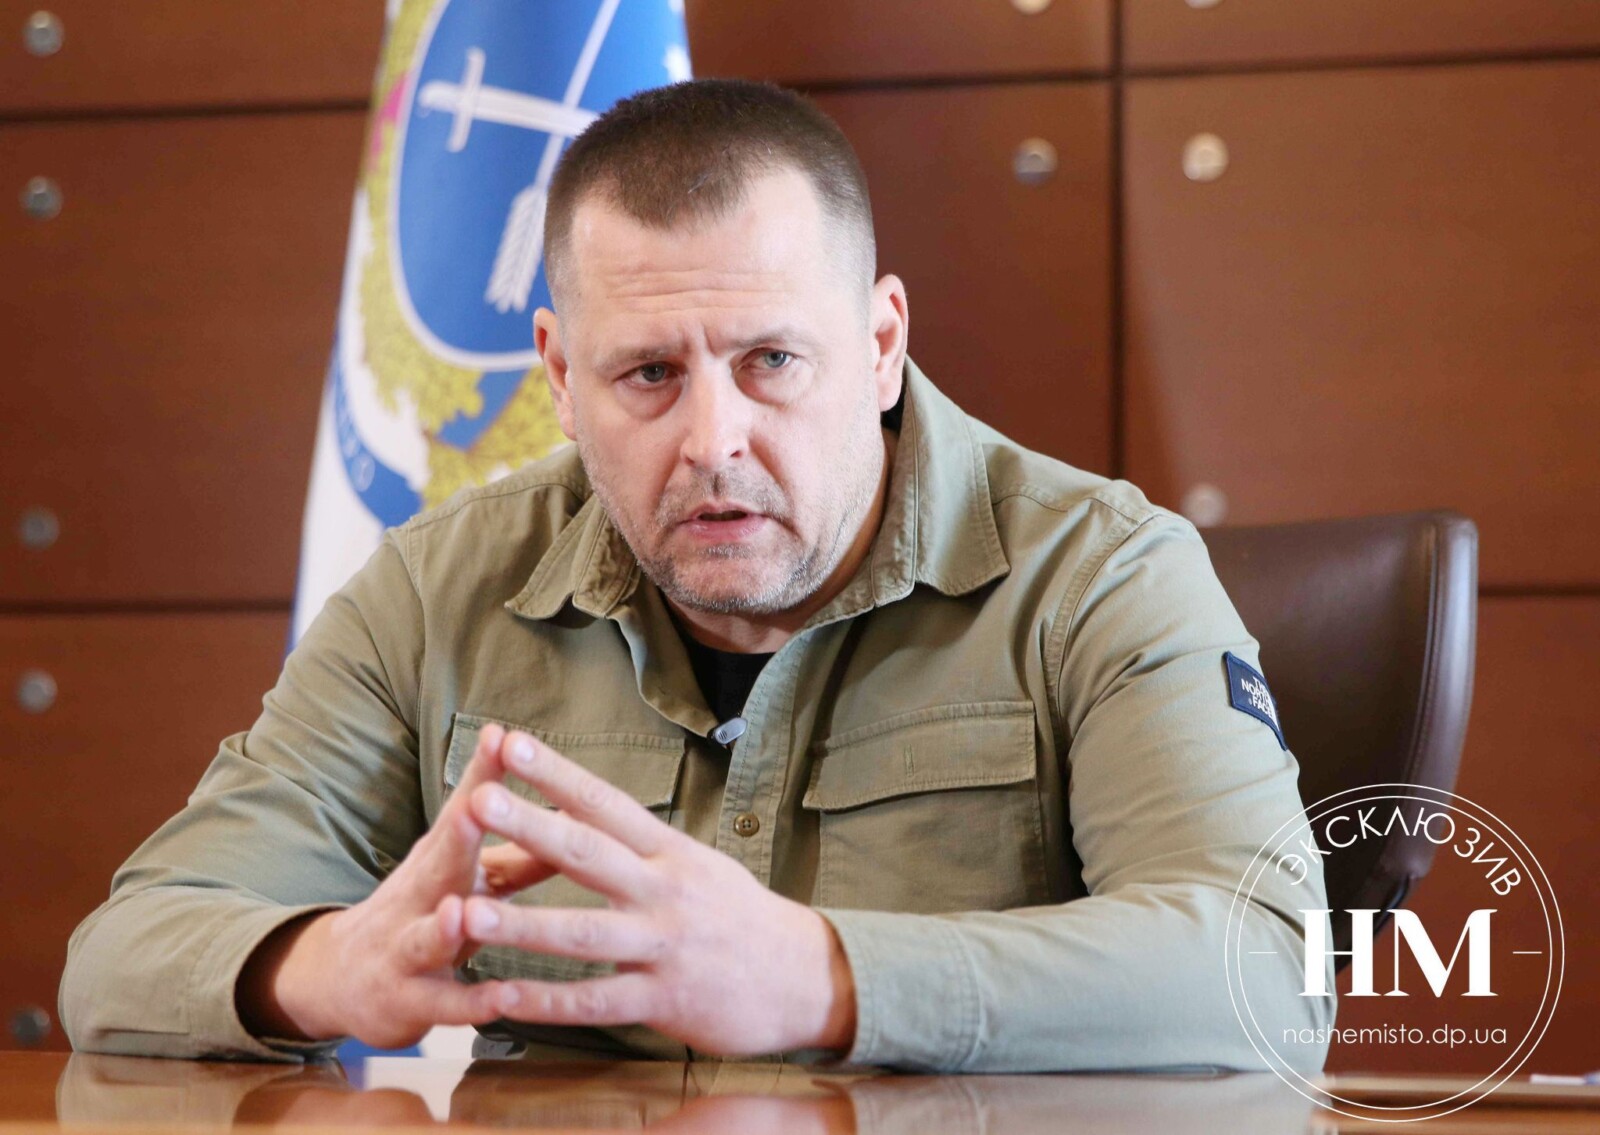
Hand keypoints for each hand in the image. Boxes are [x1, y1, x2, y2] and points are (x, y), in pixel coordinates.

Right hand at [237, 724, 532, 1048]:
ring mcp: (406, 950)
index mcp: (439, 859)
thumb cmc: (421, 912)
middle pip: (438, 863)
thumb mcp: (461, 875)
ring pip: (426, 938)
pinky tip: (500, 1000)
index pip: (461, 809)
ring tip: (463, 911)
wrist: (338, 978)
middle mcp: (417, 897)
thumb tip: (580, 815)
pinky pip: (443, 1006)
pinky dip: (470, 1002)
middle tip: (479, 805)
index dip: (481, 775)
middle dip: (459, 836)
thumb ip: (520, 852)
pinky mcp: (408, 1003)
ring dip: (445, 926)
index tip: (502, 736)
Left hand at [460, 731, 857, 1055]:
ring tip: (466, 911)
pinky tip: (499, 999)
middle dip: (531, 826)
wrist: (806, 976)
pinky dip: (546, 1003)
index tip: (512, 742)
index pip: (606, 803)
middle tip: (477, 799)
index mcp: (670, 852)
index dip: (557, 774)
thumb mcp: (693, 868)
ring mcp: (665, 947)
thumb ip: (631, 852)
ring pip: (585, 934)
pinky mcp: (666, 1001)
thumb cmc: (737, 916)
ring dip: (523, 924)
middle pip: (590, 854)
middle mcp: (665, 891)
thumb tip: (569, 826)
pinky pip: (596, 1003)